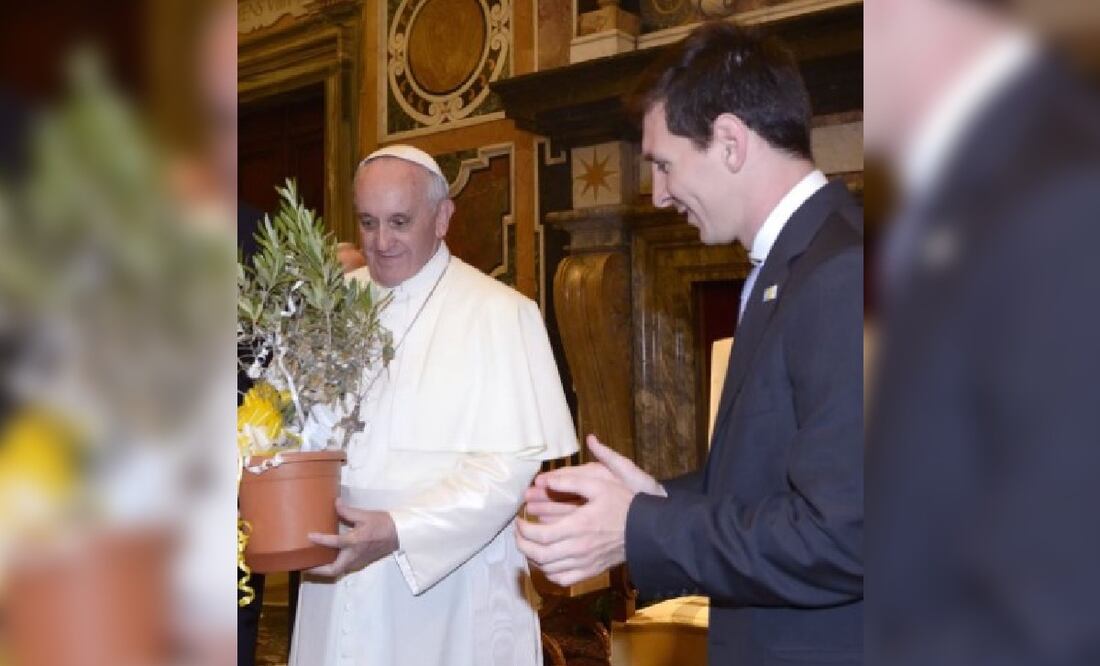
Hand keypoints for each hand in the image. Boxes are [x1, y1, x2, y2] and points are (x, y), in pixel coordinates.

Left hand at [307, 499, 398, 576]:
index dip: (320, 540)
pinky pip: (343, 567)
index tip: (309, 536)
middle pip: (333, 569)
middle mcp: (354, 555)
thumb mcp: (365, 515)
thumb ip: (348, 511)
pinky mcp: (361, 562)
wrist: (399, 534)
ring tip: (311, 562)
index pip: (334, 542)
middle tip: (303, 564)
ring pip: (337, 570)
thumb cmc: (382, 523)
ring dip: (323, 569)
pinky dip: (333, 565)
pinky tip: (326, 558)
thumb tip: (335, 503)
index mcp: (355, 541)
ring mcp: (358, 561)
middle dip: (317, 569)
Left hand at [517, 435, 663, 585]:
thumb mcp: (598, 484)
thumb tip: (544, 479)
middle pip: (539, 555)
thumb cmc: (623, 504)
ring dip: (533, 558)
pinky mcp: (591, 572)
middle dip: (522, 544)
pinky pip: (563, 580)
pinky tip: (547, 562)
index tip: (519, 520)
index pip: (539, 535)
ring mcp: (585, 563)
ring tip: (530, 544)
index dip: (523, 529)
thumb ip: (569, 481)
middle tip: (519, 532)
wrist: (647, 530)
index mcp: (577, 526)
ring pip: (548, 569)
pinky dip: (549, 574)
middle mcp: (578, 549)